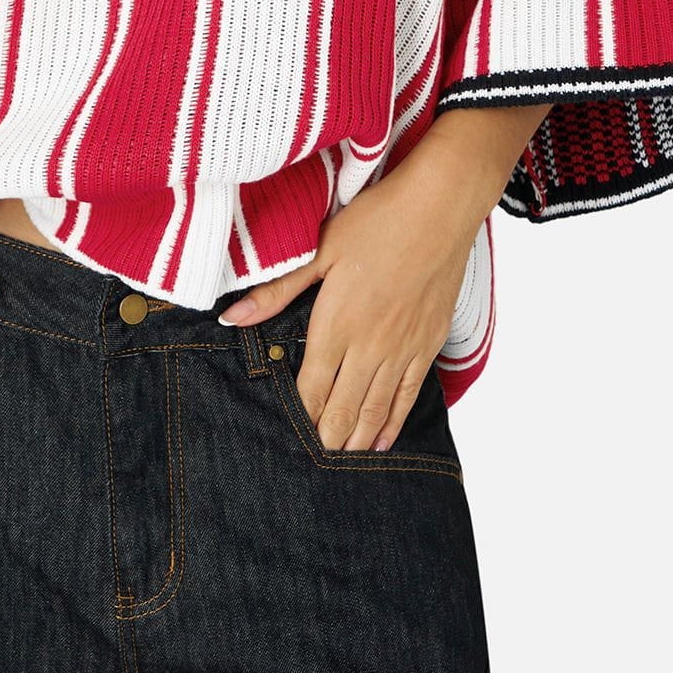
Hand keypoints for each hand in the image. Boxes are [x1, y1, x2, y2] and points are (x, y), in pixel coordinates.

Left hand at [217, 103, 550, 451]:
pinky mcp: (428, 343)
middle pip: (344, 407)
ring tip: (342, 462)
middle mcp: (370, 345)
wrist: (439, 208)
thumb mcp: (318, 250)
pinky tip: (383, 440)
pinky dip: (394, 422)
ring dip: (357, 438)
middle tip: (313, 465)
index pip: (312, 387)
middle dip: (327, 438)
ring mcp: (402, 348)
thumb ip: (276, 291)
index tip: (288, 440)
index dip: (300, 417)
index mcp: (336, 324)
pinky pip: (409, 395)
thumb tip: (232, 318)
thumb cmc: (377, 221)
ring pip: (376, 408)